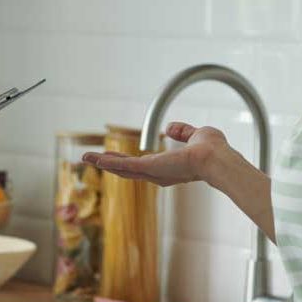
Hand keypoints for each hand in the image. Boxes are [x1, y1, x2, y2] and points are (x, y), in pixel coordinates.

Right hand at [82, 122, 229, 186]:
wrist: (217, 159)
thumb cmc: (213, 150)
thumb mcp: (196, 135)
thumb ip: (183, 132)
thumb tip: (169, 127)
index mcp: (169, 168)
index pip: (143, 166)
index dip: (128, 163)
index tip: (115, 160)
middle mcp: (158, 174)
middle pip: (127, 170)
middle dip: (109, 164)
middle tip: (92, 160)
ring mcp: (152, 172)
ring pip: (121, 169)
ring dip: (102, 162)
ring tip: (85, 158)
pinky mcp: (149, 168)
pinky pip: (124, 165)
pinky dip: (107, 162)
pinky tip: (94, 158)